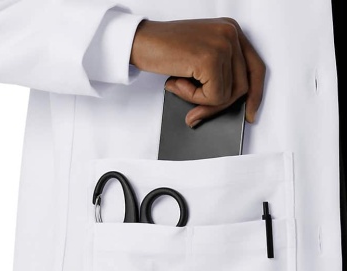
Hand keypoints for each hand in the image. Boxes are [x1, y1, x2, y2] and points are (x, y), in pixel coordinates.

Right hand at [130, 18, 265, 127]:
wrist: (140, 41)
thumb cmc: (163, 49)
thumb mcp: (198, 59)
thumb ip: (217, 75)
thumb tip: (225, 103)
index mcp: (231, 31)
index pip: (255, 68)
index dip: (256, 94)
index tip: (250, 113)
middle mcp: (231, 34)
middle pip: (242, 86)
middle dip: (218, 105)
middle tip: (196, 114)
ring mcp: (223, 45)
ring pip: (227, 94)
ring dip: (200, 100)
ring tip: (179, 86)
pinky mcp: (211, 58)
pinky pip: (213, 96)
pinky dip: (193, 98)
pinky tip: (177, 82)